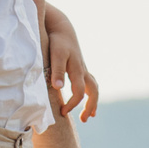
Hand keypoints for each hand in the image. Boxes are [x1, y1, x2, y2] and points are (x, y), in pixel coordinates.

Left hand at [42, 5, 98, 120]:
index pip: (78, 93)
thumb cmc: (56, 41)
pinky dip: (89, 94)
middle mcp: (83, 71)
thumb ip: (56, 70)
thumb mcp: (55, 54)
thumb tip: (58, 87)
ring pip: (93, 88)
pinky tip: (84, 99)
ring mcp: (83, 69)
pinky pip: (88, 84)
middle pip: (93, 92)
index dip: (72, 105)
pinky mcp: (79, 68)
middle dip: (90, 106)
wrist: (61, 28)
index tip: (62, 112)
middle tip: (85, 119)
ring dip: (92, 101)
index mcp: (77, 70)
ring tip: (89, 115)